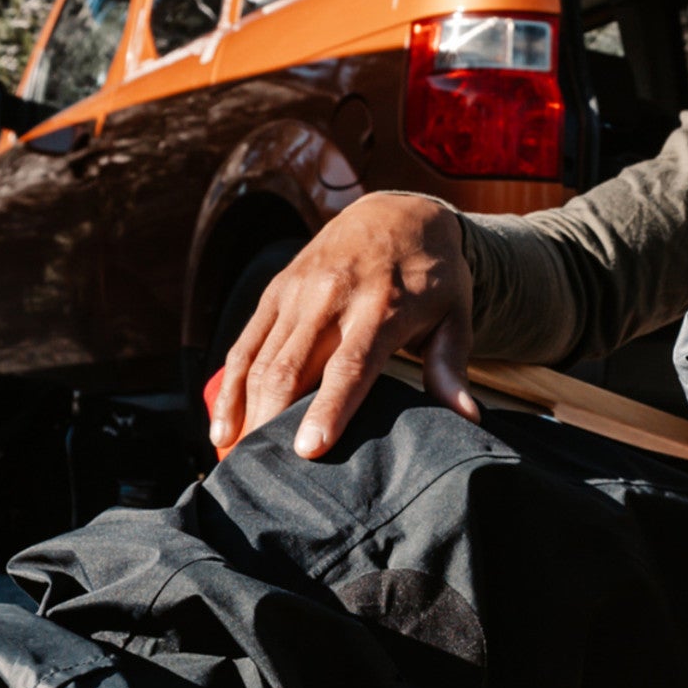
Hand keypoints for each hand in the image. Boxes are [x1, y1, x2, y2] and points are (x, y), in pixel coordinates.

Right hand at [208, 193, 477, 458]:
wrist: (395, 212)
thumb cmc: (431, 276)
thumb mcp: (455, 314)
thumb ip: (452, 366)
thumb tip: (467, 418)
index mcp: (380, 308)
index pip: (349, 366)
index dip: (328, 409)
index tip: (308, 449)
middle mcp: (332, 297)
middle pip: (293, 369)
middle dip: (271, 424)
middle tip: (260, 475)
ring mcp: (298, 293)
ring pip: (262, 361)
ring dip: (246, 415)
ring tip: (239, 464)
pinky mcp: (275, 292)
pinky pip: (243, 345)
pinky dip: (227, 389)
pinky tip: (220, 430)